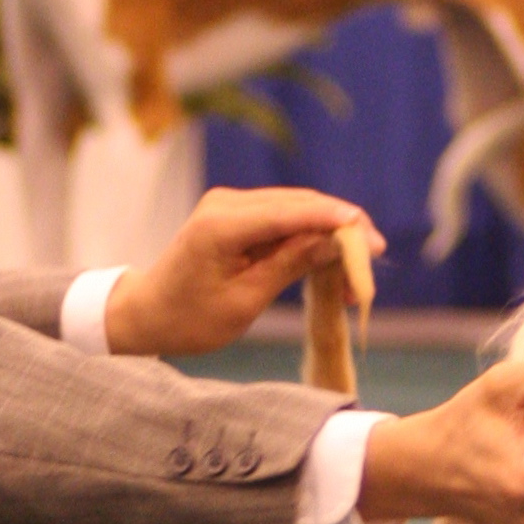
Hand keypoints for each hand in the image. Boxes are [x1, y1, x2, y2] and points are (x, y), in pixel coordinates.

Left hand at [104, 187, 383, 357]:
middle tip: (375, 256)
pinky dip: (307, 237)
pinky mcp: (236, 214)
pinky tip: (330, 260)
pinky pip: (282, 218)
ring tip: (355, 271)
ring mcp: (230, 204)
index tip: (372, 239)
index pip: (291, 212)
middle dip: (340, 227)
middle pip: (299, 203)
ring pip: (295, 209)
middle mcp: (226, 203)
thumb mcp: (243, 302)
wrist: (148, 313)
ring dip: (327, 233)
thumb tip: (333, 241)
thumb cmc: (188, 319)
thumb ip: (288, 266)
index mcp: (222, 226)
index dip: (336, 221)